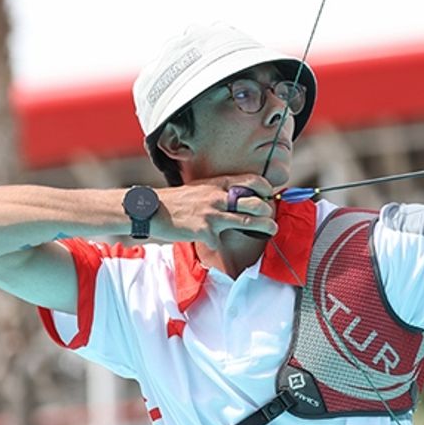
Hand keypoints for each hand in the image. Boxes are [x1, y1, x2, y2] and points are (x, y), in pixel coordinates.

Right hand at [154, 174, 277, 246]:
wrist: (152, 210)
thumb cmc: (178, 201)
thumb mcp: (202, 188)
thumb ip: (221, 191)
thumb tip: (241, 197)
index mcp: (218, 184)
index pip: (252, 180)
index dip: (265, 188)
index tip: (269, 196)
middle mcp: (218, 197)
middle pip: (255, 203)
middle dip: (268, 210)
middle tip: (270, 216)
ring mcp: (212, 214)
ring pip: (248, 221)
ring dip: (265, 227)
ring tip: (272, 229)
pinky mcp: (205, 231)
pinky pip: (221, 241)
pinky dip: (220, 244)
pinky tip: (217, 244)